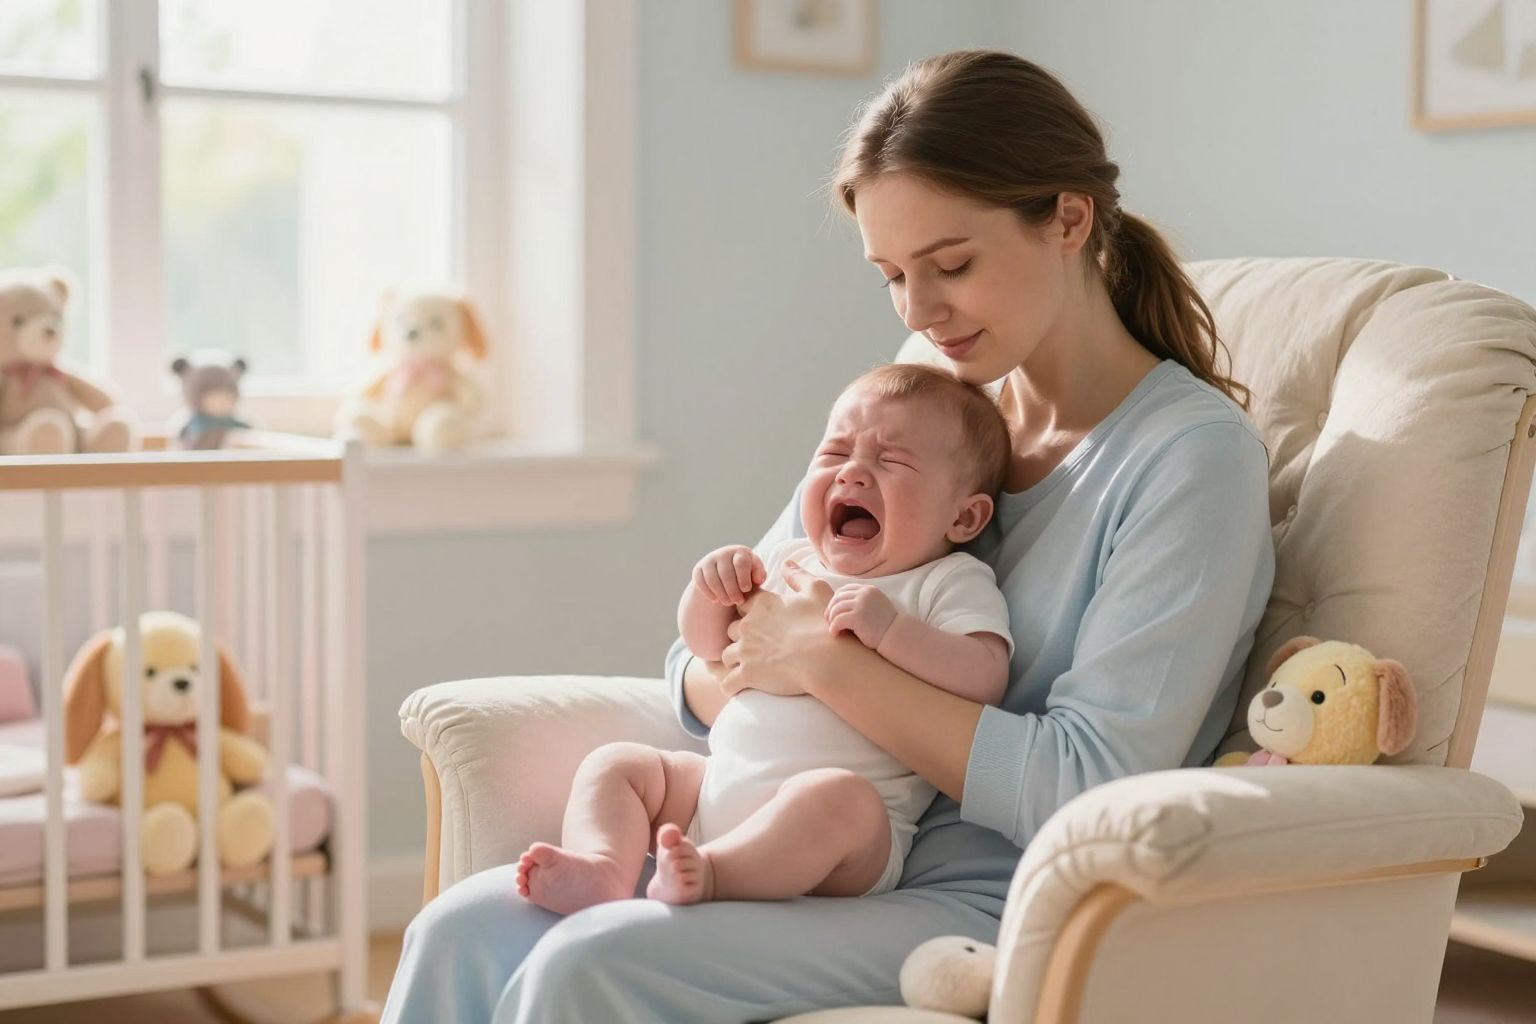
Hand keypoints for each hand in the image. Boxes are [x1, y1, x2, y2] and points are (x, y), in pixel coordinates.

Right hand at [691, 545, 765, 605]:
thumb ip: (759, 576)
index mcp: (741, 552)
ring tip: (728, 602)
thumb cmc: (747, 578)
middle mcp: (724, 553)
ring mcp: (710, 560)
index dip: (743, 577)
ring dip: (720, 592)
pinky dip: (708, 592)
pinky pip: (700, 581)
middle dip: (732, 589)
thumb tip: (759, 578)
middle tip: (738, 601)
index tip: (746, 590)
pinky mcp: (698, 569)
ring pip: (712, 577)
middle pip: (726, 572)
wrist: (728, 578)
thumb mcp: (755, 577)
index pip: (741, 562)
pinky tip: (715, 600)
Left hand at [721, 560, 836, 697]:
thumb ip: (799, 575)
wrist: (826, 659)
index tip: (759, 620)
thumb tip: (786, 563)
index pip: (742, 603)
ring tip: (747, 667)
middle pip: (731, 630)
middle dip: (740, 637)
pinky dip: (731, 686)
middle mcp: (748, 626)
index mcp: (762, 605)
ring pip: (727, 656)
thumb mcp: (816, 591)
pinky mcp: (748, 675)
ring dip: (735, 661)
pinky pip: (727, 683)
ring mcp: (746, 651)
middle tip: (755, 645)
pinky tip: (738, 687)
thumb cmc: (823, 625)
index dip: (749, 611)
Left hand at [825, 584, 898, 648]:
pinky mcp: (857, 617)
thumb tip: (839, 603)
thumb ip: (862, 600)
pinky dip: (834, 627)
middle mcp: (864, 594)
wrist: (896, 636)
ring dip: (832, 619)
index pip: (844, 590)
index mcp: (868, 589)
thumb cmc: (885, 625)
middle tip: (829, 621)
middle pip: (838, 598)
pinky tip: (835, 633)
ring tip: (833, 628)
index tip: (833, 611)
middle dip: (831, 609)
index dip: (836, 600)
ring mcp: (861, 604)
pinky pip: (838, 620)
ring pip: (836, 609)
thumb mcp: (875, 605)